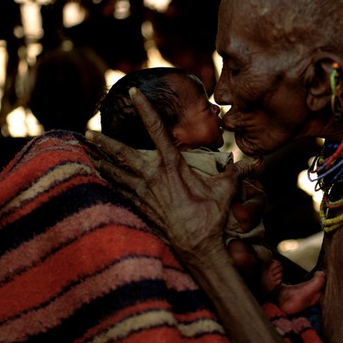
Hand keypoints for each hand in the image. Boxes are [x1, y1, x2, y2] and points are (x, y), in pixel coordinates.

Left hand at [86, 87, 261, 257]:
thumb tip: (257, 161)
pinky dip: (106, 180)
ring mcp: (143, 193)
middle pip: (122, 154)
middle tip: (87, 132)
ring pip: (115, 172)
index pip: (157, 130)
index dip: (145, 109)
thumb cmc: (211, 218)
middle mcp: (153, 177)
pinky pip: (118, 190)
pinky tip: (98, 176)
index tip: (133, 93)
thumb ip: (238, 172)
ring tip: (85, 151)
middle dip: (104, 142)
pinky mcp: (140, 208)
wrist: (198, 249)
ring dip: (100, 160)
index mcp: (173, 166)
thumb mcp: (226, 191)